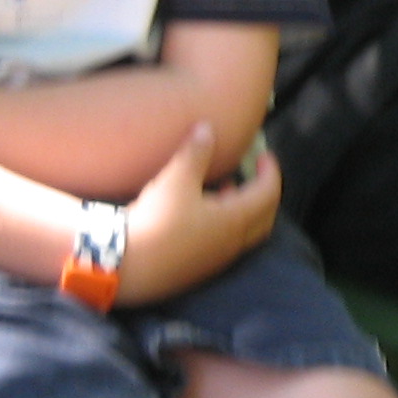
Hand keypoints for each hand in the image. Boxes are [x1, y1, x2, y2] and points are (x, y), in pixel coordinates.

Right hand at [121, 125, 282, 302]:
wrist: (126, 265)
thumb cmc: (156, 220)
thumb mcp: (176, 180)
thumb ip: (195, 153)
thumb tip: (207, 128)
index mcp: (235, 220)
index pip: (268, 194)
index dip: (270, 171)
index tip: (264, 156)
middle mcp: (232, 243)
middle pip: (264, 217)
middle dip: (263, 193)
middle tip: (253, 174)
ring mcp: (216, 259)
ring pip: (243, 232)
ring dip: (241, 209)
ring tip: (225, 188)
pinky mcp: (198, 269)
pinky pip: (224, 243)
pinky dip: (225, 224)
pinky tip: (200, 213)